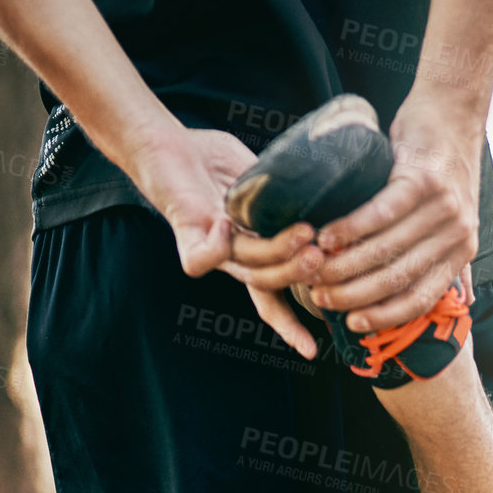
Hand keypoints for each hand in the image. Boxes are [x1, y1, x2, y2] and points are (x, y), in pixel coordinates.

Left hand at [129, 124, 324, 358]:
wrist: (166, 142)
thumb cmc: (213, 161)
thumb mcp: (264, 181)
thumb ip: (289, 199)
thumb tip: (327, 206)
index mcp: (254, 250)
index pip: (275, 296)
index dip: (292, 325)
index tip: (312, 350)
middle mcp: (234, 258)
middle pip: (269, 283)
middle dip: (298, 275)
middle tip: (320, 257)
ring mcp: (211, 249)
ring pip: (248, 269)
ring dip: (277, 254)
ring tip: (303, 234)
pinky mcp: (187, 236)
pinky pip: (203, 259)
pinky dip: (217, 245)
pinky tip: (226, 222)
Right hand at [304, 92, 481, 331]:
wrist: (453, 112)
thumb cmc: (443, 168)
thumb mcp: (456, 220)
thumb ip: (455, 259)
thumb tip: (462, 299)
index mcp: (462, 251)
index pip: (420, 298)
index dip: (384, 316)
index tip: (352, 325)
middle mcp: (457, 233)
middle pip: (397, 277)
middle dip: (354, 294)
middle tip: (320, 296)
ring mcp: (442, 207)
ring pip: (384, 248)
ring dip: (344, 263)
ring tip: (315, 267)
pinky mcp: (422, 179)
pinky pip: (380, 213)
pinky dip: (349, 228)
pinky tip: (326, 236)